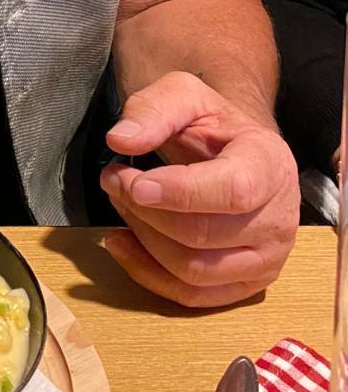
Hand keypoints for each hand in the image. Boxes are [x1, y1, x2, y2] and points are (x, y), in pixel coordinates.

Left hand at [99, 71, 298, 307]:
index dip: (180, 192)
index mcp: (270, 165)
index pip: (233, 190)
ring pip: (194, 270)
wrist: (236, 153)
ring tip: (120, 204)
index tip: (135, 183)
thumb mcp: (184, 96)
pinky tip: (121, 242)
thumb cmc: (212, 126)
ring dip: (143, 238)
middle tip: (113, 181)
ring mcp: (266, 259)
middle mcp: (278, 219)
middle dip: (146, 210)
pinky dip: (148, 273)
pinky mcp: (245, 284)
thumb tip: (121, 140)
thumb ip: (153, 109)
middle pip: (203, 234)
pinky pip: (192, 296)